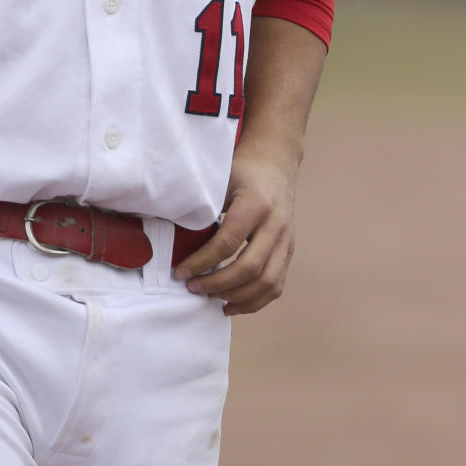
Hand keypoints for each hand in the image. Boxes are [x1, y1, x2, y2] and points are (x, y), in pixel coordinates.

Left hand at [173, 141, 299, 315]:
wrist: (276, 161)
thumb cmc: (242, 169)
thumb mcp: (220, 179)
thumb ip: (204, 207)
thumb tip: (176, 239)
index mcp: (256, 204)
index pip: (227, 243)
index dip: (201, 262)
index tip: (180, 272)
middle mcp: (276, 224)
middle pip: (249, 268)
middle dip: (217, 284)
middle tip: (192, 287)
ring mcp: (287, 240)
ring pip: (267, 282)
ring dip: (236, 296)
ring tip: (209, 297)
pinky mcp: (289, 250)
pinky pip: (276, 285)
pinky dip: (254, 301)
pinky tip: (231, 304)